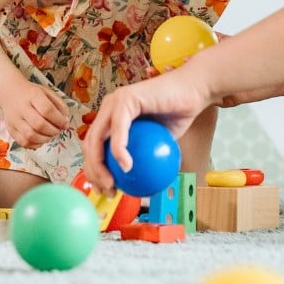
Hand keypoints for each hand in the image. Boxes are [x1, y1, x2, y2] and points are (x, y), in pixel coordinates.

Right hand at [1, 81, 70, 148]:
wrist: (9, 92)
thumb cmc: (32, 94)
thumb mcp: (48, 93)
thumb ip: (60, 105)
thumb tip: (66, 122)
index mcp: (33, 95)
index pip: (47, 110)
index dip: (59, 120)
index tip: (65, 124)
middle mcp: (21, 107)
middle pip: (39, 124)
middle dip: (53, 131)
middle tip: (58, 130)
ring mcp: (14, 120)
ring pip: (30, 136)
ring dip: (45, 139)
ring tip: (51, 135)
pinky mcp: (10, 129)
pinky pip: (23, 142)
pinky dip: (36, 144)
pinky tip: (41, 139)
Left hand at [82, 69, 210, 191]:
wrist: (195, 91)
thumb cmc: (180, 113)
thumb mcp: (159, 142)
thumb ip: (144, 157)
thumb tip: (137, 185)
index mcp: (112, 117)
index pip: (93, 146)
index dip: (94, 170)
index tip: (105, 190)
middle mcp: (109, 108)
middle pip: (89, 144)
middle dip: (92, 172)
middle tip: (107, 192)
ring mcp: (115, 102)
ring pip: (96, 138)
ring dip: (100, 166)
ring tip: (112, 184)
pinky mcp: (125, 99)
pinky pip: (118, 131)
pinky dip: (119, 151)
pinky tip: (127, 167)